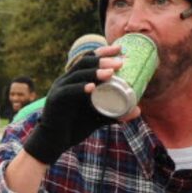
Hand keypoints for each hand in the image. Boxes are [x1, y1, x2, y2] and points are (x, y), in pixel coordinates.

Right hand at [21, 50, 134, 164]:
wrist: (53, 142)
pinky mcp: (55, 100)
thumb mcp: (98, 118)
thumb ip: (115, 113)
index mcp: (74, 80)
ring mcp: (59, 89)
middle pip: (84, 63)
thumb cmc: (74, 127)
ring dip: (94, 72)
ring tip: (110, 73)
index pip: (88, 60)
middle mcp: (66, 81)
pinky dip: (80, 88)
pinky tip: (92, 88)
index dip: (103, 52)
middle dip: (103, 59)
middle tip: (120, 62)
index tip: (120, 50)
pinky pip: (68, 91)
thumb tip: (138, 111)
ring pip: (77, 74)